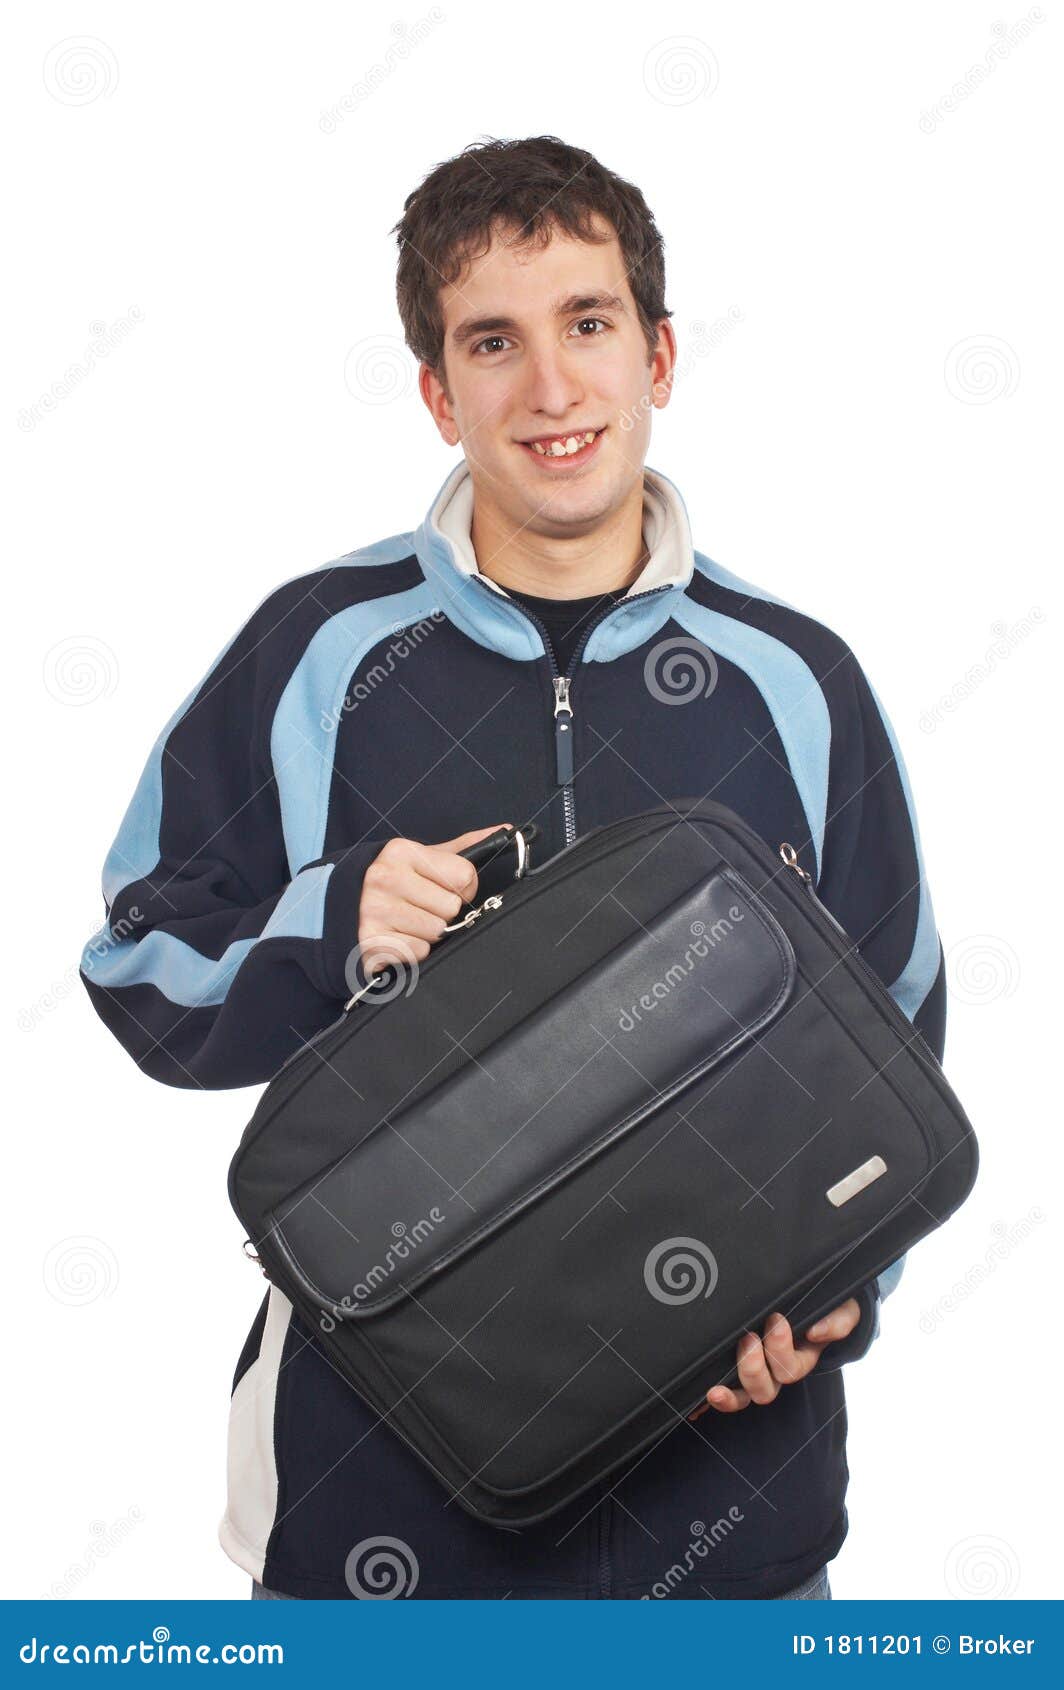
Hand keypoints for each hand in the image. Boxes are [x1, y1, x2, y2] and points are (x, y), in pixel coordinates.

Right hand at [356, 824, 510, 978]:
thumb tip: (506, 830)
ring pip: (437, 931)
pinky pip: (418, 952)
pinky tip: (396, 937)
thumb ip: (464, 848)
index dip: (462, 887)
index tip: (443, 888)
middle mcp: (385, 877)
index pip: (465, 874)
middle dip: (442, 912)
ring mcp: (374, 910)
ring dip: (428, 933)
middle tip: (420, 908)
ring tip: (407, 923)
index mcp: (402, 852)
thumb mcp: (423, 858)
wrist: (341, 908)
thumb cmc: (394, 883)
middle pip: (452, 906)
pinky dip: (412, 950)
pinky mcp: (370, 941)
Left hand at [687, 1299, 861, 1417]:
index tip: (776, 1319)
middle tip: (748, 1337)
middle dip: (754, 1367)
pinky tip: (703, 1398)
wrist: (809, 1298)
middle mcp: (777, 1372)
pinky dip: (717, 1400)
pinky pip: (728, 1392)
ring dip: (733, 1390)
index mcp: (801, 1358)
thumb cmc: (824, 1304)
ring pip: (745, 1397)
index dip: (780, 1350)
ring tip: (719, 1378)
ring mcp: (756, 1373)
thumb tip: (817, 1332)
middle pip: (765, 1390)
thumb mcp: (841, 1308)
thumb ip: (837, 1320)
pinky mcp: (736, 1369)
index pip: (790, 1369)